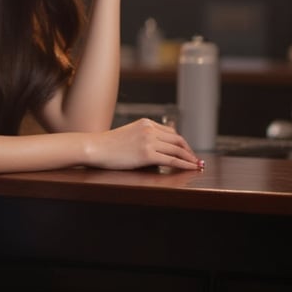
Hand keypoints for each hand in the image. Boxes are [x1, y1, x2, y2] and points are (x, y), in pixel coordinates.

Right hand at [85, 119, 202, 171]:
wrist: (95, 148)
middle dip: (189, 151)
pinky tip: (191, 168)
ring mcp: (148, 141)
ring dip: (190, 158)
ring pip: (177, 150)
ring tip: (197, 166)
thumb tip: (157, 149)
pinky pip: (171, 160)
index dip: (182, 143)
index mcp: (146, 123)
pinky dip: (184, 164)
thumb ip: (143, 137)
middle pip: (178, 140)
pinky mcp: (146, 154)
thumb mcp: (128, 134)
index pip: (171, 132)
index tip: (187, 151)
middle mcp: (150, 129)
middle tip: (196, 160)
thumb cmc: (108, 145)